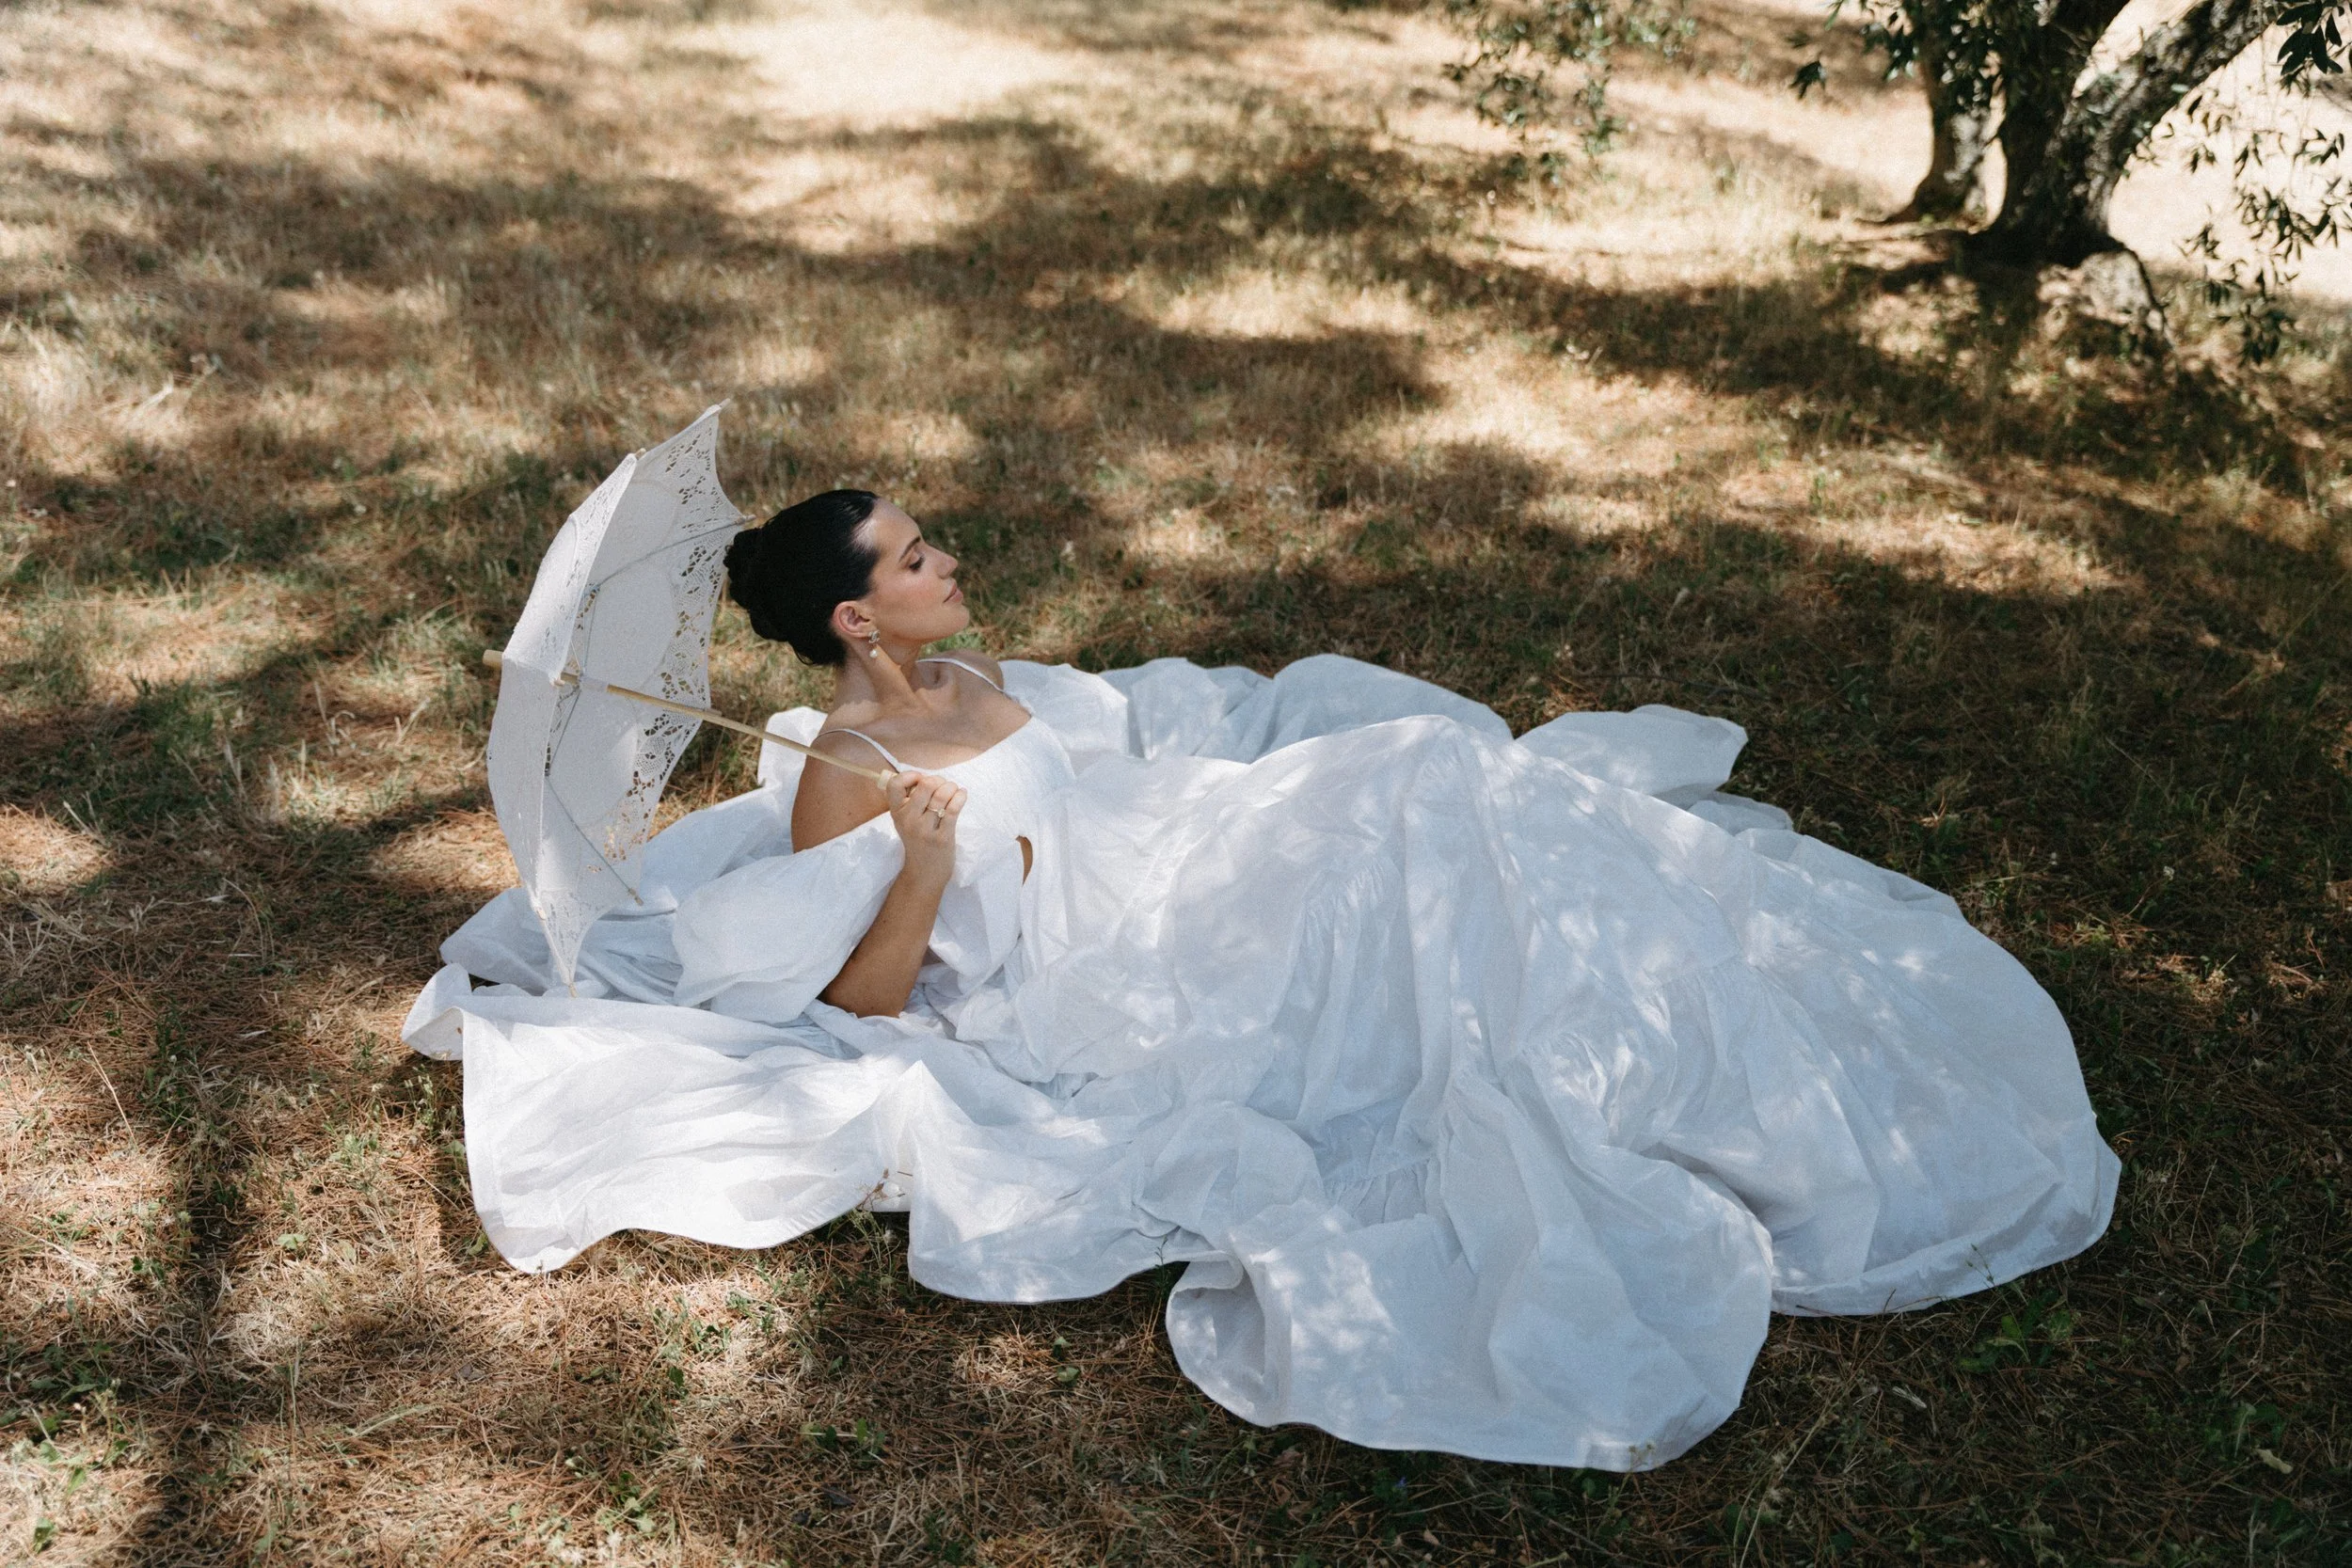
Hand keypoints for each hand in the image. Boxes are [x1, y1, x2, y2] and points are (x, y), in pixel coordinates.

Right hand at [881, 770, 965, 884]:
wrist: (924, 873)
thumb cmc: (918, 841)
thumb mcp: (905, 821)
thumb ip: (910, 800)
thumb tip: (927, 777)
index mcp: (897, 813)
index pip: (894, 784)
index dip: (910, 775)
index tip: (921, 780)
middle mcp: (908, 820)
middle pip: (926, 785)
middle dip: (939, 780)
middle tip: (943, 787)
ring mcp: (925, 829)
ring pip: (942, 795)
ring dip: (952, 787)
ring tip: (954, 790)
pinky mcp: (942, 837)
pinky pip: (953, 809)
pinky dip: (960, 797)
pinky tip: (962, 795)